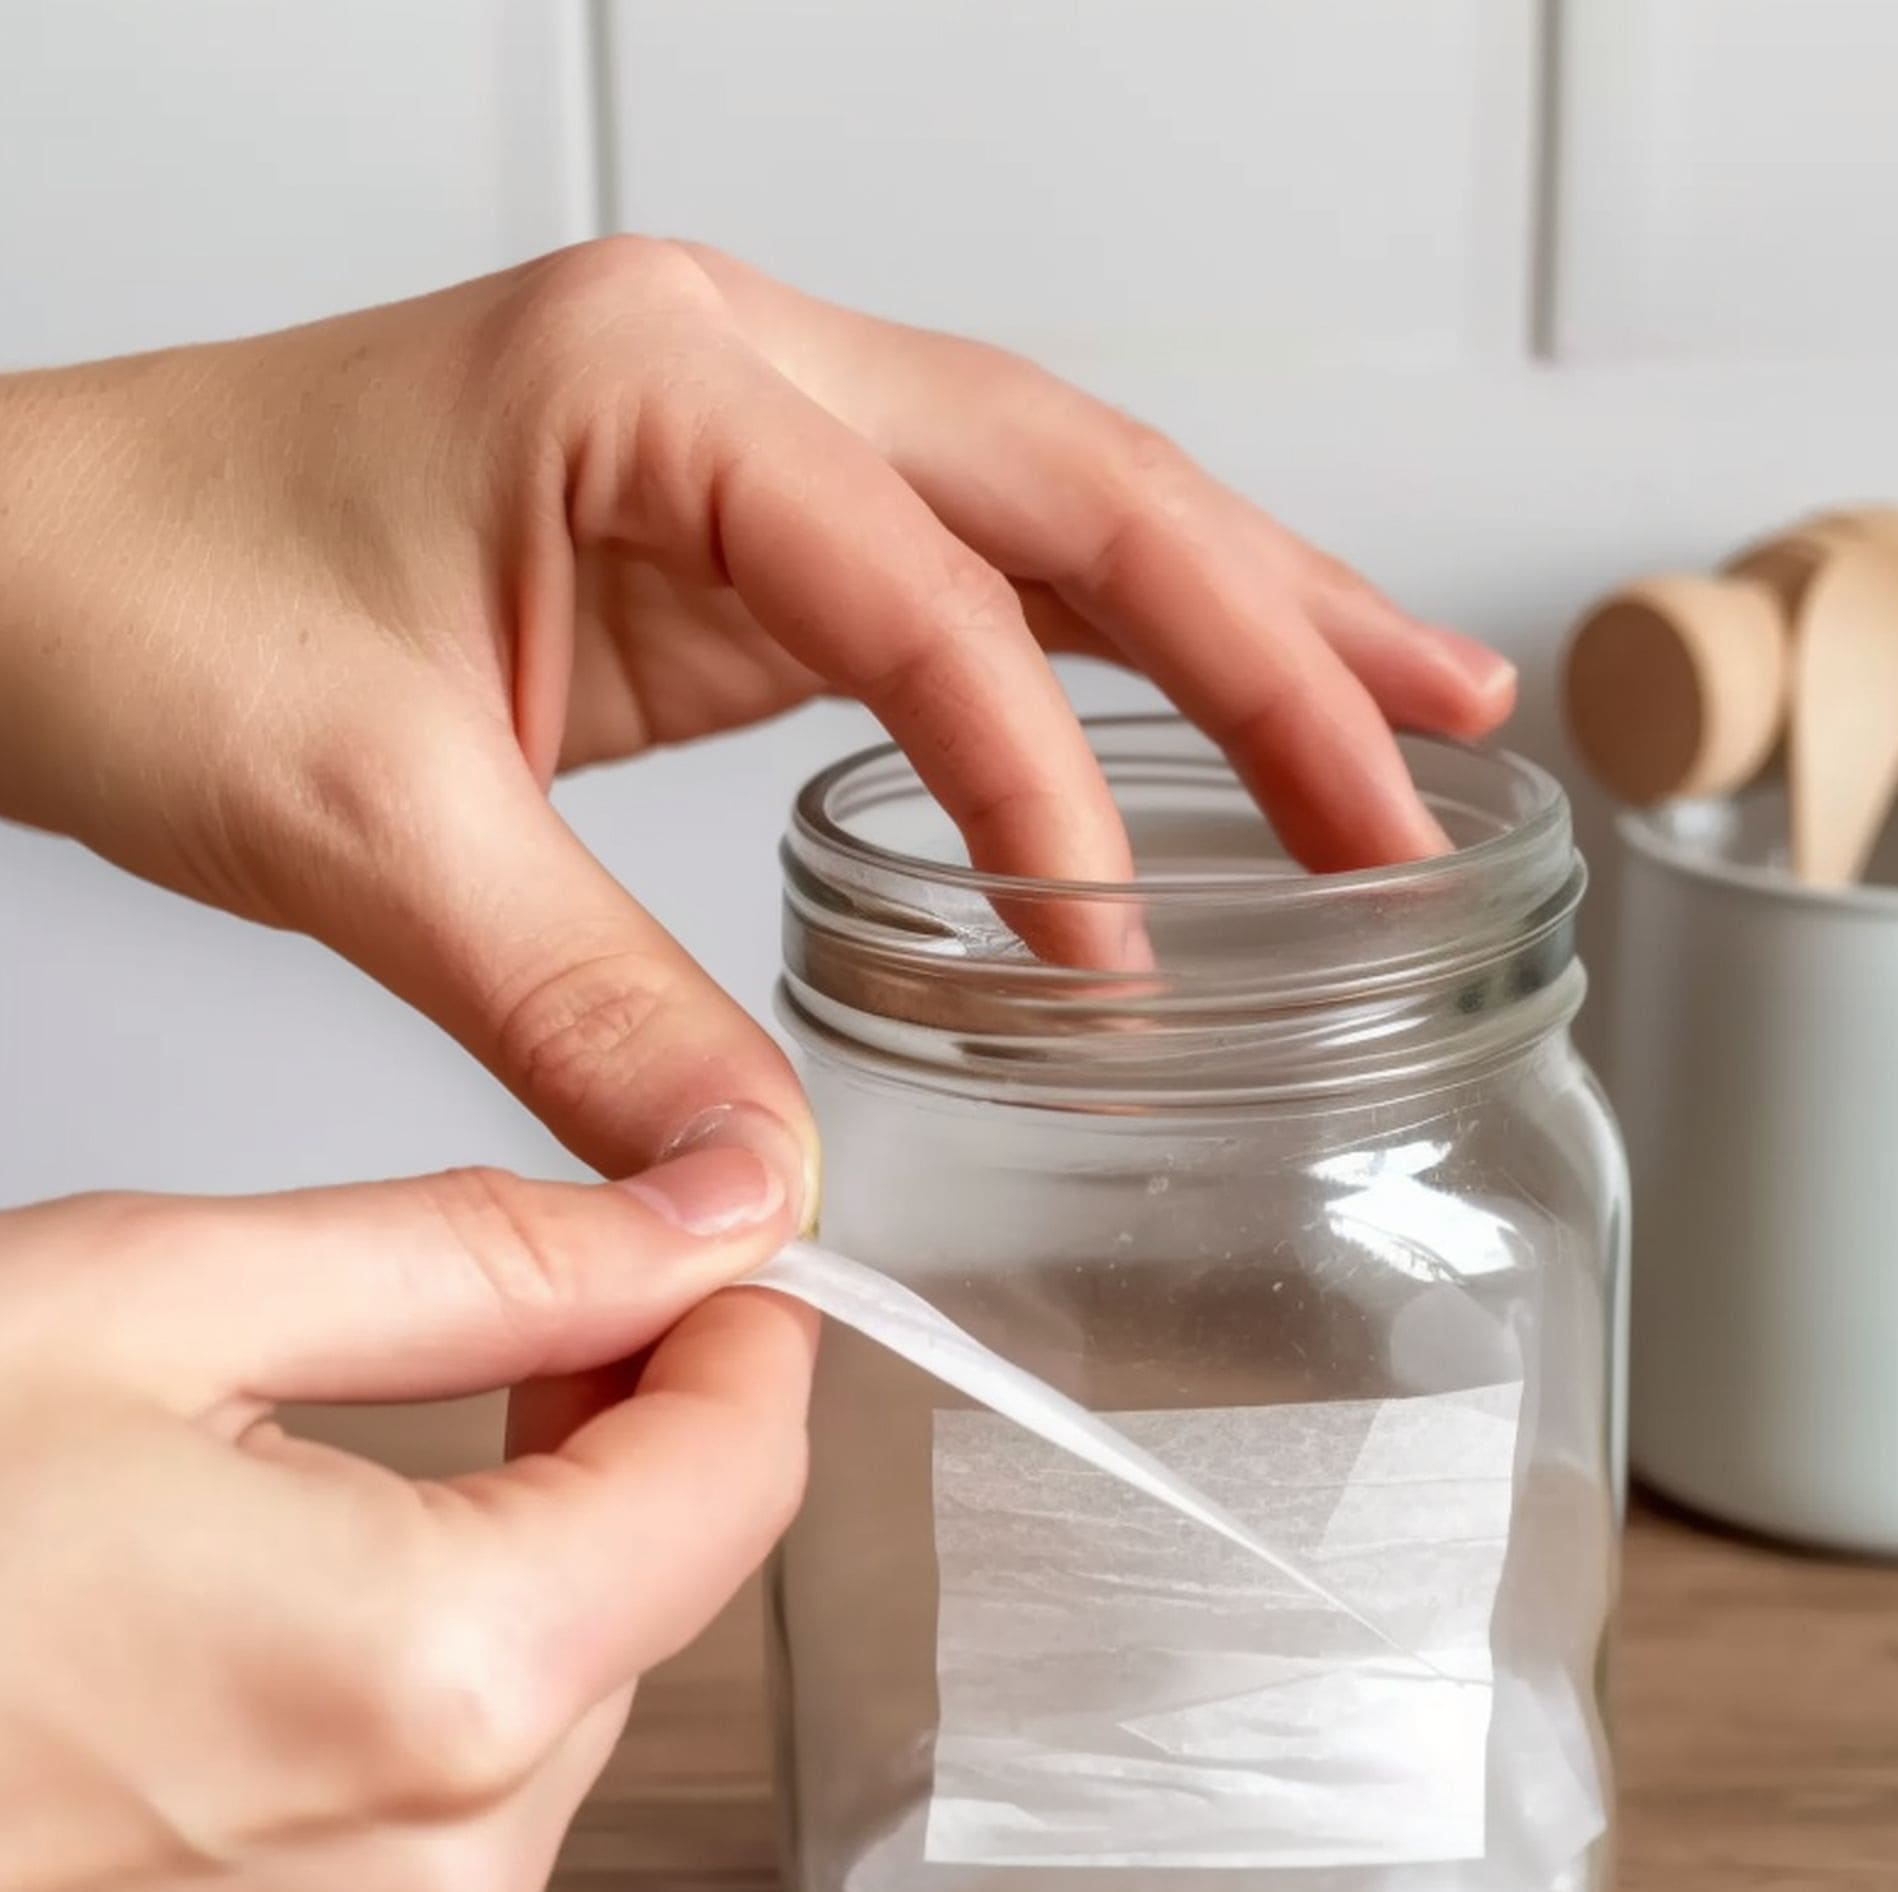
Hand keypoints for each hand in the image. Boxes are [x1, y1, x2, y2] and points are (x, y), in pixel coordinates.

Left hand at [0, 239, 1516, 1205]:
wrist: (18, 551)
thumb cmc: (138, 598)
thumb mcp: (362, 821)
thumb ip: (586, 1006)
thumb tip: (770, 1182)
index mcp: (651, 384)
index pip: (929, 591)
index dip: (1042, 785)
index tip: (1110, 966)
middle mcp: (736, 372)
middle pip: (1081, 488)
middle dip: (1273, 644)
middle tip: (1425, 774)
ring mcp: (756, 437)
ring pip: (1067, 506)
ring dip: (1249, 613)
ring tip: (1422, 709)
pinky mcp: (748, 529)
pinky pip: (985, 572)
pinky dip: (1120, 651)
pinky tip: (1223, 713)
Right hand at [0, 1132, 807, 1891]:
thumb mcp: (159, 1298)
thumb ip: (484, 1261)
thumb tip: (694, 1220)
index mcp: (444, 1679)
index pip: (738, 1479)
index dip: (742, 1335)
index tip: (707, 1254)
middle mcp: (438, 1867)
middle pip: (658, 1590)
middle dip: (625, 1436)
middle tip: (530, 1307)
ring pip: (561, 1696)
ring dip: (524, 1553)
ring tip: (369, 1439)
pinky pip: (443, 1805)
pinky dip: (422, 1673)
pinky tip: (293, 1587)